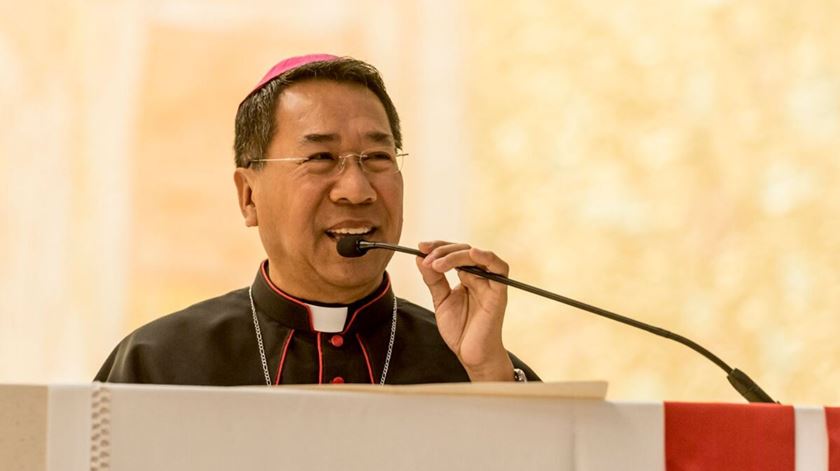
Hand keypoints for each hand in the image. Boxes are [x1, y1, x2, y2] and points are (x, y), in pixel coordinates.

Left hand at [415, 241, 514, 381]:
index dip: (438, 247)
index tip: (420, 247)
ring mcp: (490, 283)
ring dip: (456, 254)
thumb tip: (419, 257)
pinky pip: (499, 268)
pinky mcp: (499, 293)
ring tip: (437, 263)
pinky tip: (472, 254)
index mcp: (467, 276)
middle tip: (426, 258)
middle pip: (464, 250)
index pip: (454, 252)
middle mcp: (480, 276)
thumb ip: (433, 280)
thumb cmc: (460, 330)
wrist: (471, 355)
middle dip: (442, 250)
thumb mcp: (441, 300)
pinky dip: (487, 257)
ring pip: (478, 255)